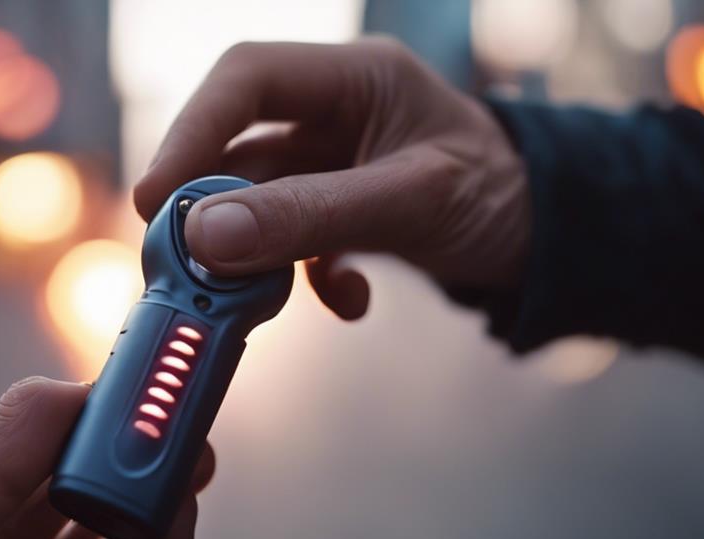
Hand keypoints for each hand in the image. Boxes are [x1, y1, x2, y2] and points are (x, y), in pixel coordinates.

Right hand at [135, 38, 529, 318]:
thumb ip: (312, 216)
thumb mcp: (410, 202)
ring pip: (257, 197)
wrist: (545, 236)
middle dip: (208, 202)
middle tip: (181, 258)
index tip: (157, 198)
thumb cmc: (500, 195)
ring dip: (252, 250)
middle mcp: (335, 109)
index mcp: (357, 76)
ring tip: (251, 296)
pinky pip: (292, 236)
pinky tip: (346, 298)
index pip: (247, 77)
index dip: (192, 131)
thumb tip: (206, 235)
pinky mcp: (336, 205)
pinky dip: (304, 275)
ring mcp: (332, 159)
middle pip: (237, 142)